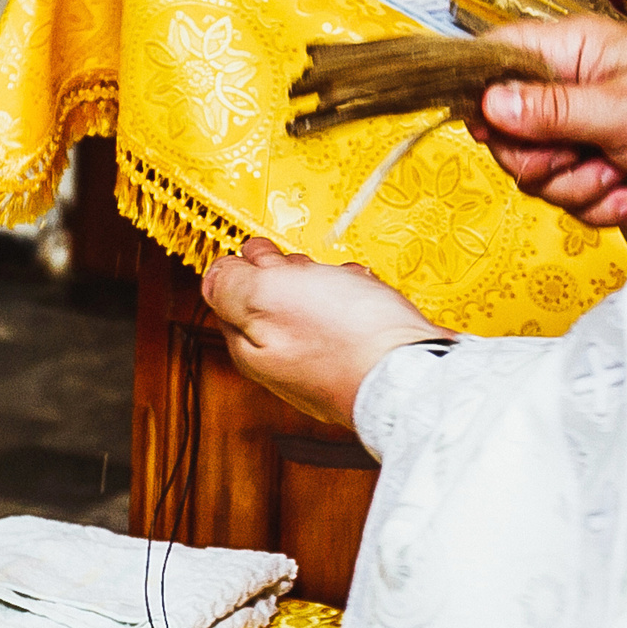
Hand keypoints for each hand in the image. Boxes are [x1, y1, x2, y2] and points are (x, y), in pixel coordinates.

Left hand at [201, 237, 449, 426]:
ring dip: (327, 283)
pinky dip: (357, 302)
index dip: (246, 268)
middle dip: (286, 275)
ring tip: (343, 280)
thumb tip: (214, 277)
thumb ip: (232, 285)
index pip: (231, 299)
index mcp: (252, 349)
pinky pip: (349, 322)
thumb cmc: (343, 337)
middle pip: (272, 304)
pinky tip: (368, 296)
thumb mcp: (267, 295)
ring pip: (314, 309)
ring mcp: (324, 367)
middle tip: (303, 267)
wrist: (412, 373)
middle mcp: (284, 365)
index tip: (262, 254)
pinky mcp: (360, 364)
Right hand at [466, 15, 626, 226]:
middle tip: (583, 157)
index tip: (498, 131)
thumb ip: (554, 110)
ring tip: (623, 173)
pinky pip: (571, 197)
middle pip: (507, 132)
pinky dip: (601, 204)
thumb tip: (489, 103)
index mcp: (571, 50)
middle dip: (543, 161)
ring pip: (538, 173)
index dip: (483, 98)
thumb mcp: (625, 110)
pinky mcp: (600, 166)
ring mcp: (583, 130)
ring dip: (579, 187)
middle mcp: (568, 87)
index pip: (494, 58)